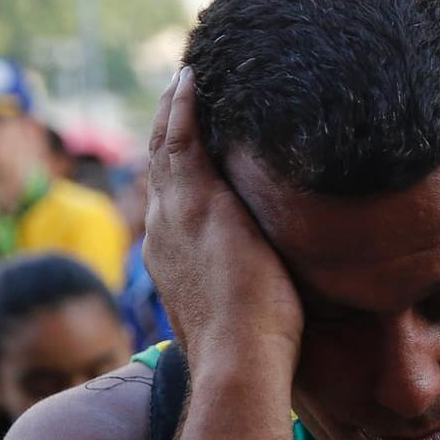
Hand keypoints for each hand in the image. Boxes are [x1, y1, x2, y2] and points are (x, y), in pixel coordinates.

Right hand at [143, 67, 303, 380]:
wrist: (240, 360)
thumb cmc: (255, 355)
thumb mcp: (247, 316)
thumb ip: (252, 297)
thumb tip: (277, 305)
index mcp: (174, 261)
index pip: (171, 207)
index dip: (176, 177)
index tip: (185, 153)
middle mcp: (164, 233)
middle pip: (162, 171)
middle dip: (169, 134)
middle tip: (177, 99)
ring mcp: (177, 215)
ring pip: (167, 149)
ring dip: (173, 111)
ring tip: (183, 82)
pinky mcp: (199, 203)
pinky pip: (182, 141)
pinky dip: (182, 109)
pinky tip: (189, 80)